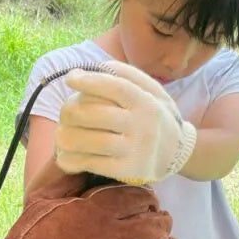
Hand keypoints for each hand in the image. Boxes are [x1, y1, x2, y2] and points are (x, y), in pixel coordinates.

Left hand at [55, 60, 196, 183]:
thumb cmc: (156, 117)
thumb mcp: (153, 91)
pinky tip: (65, 156)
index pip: (114, 87)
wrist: (177, 154)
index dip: (89, 81)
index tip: (70, 78)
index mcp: (146, 103)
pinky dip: (71, 160)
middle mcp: (142, 126)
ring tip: (60, 136)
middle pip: (94, 115)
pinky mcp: (126, 170)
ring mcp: (134, 150)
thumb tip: (95, 67)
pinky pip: (91, 164)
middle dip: (69, 112)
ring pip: (89, 142)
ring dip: (66, 138)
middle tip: (64, 114)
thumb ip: (128, 75)